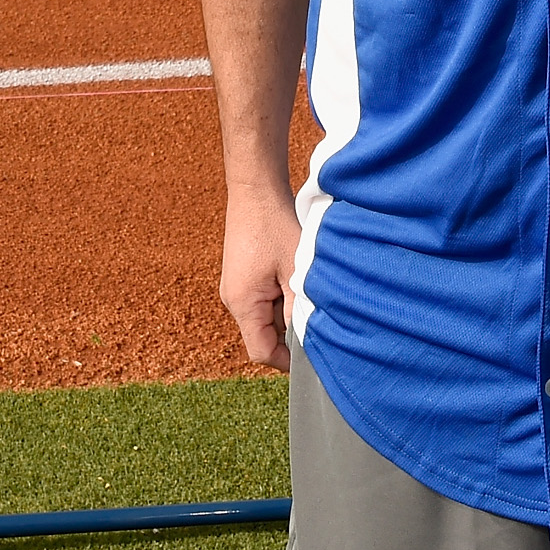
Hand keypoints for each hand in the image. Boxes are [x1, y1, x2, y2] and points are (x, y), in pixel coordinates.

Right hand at [220, 187, 302, 370]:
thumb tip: (307, 342)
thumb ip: (299, 310)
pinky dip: (281, 298)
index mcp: (242, 304)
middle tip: (316, 314)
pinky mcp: (242, 279)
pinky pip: (262, 302)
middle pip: (263, 337)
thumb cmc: (275, 225)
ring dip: (287, 312)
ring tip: (304, 289)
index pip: (261, 353)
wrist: (255, 189)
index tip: (313, 352)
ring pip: (265, 319)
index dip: (287, 360)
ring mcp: (236, 289)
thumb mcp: (296, 271)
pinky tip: (295, 277)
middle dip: (290, 333)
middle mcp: (233, 301)